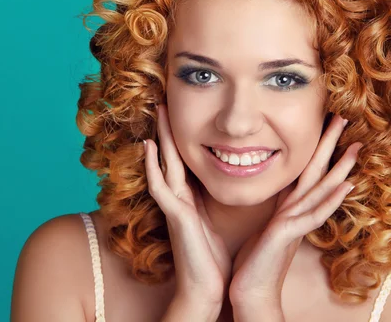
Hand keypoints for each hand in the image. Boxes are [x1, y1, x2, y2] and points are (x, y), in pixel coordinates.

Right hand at [144, 104, 231, 306]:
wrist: (208, 289)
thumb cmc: (215, 258)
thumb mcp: (219, 220)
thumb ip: (221, 198)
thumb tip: (241, 177)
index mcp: (190, 198)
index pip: (185, 160)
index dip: (183, 137)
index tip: (184, 113)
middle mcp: (179, 198)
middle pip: (172, 155)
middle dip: (169, 128)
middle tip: (165, 100)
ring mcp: (174, 206)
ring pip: (164, 164)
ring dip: (161, 138)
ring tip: (159, 112)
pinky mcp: (174, 216)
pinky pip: (159, 186)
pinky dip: (152, 166)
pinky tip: (149, 146)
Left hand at [229, 114, 362, 306]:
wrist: (250, 291)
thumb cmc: (253, 260)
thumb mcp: (264, 226)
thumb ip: (274, 208)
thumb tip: (274, 190)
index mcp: (288, 207)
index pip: (305, 171)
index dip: (316, 148)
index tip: (324, 123)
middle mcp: (296, 212)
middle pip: (318, 173)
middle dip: (331, 146)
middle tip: (345, 118)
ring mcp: (295, 223)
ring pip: (321, 190)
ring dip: (340, 168)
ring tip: (356, 147)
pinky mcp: (289, 235)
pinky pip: (313, 214)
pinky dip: (330, 200)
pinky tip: (345, 186)